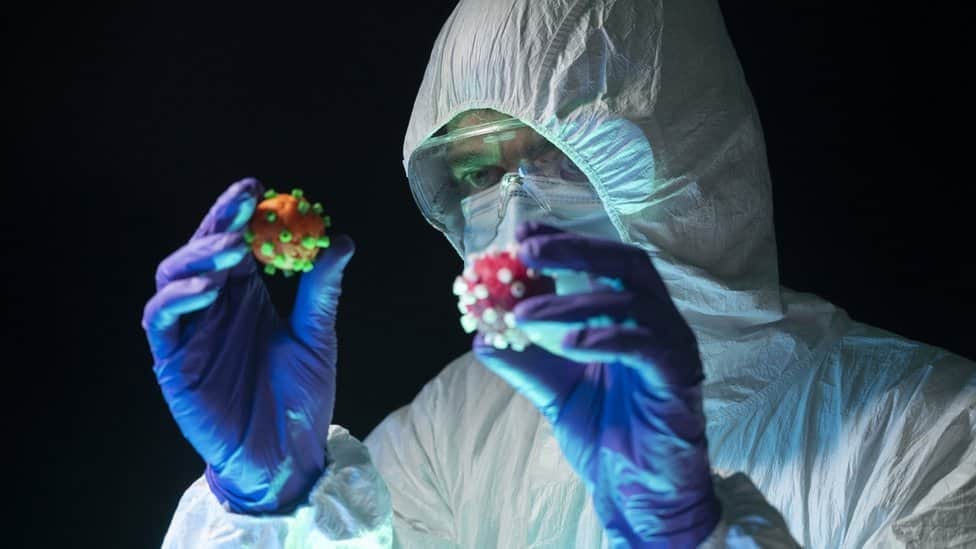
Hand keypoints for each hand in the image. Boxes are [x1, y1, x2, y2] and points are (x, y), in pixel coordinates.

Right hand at [142, 178, 355, 513]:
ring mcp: (190, 335)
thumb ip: (321, 292)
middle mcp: (214, 309)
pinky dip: (177, 299)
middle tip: (243, 203)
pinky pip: (161, 322)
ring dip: (197, 257)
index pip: (234, 245)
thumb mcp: (317, 338)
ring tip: (230, 248)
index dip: (240, 215)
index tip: (258, 189)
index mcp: (246, 299)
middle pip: (200, 253)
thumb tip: (341, 240)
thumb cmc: (302, 398)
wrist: (289, 457)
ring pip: (173, 279)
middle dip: (218, 223)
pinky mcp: (173, 363)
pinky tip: (207, 290)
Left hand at [474, 222, 718, 545]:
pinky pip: (644, 344)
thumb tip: (480, 337)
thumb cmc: (608, 441)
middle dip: (574, 249)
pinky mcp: (678, 378)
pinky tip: (568, 345)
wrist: (642, 497)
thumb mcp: (555, 393)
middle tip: (526, 248)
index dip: (565, 241)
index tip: (521, 233)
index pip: (603, 262)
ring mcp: (672, 348)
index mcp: (633, 318)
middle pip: (625, 263)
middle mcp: (658, 324)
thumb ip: (524, 362)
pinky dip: (603, 337)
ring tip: (524, 313)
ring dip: (572, 301)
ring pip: (629, 301)